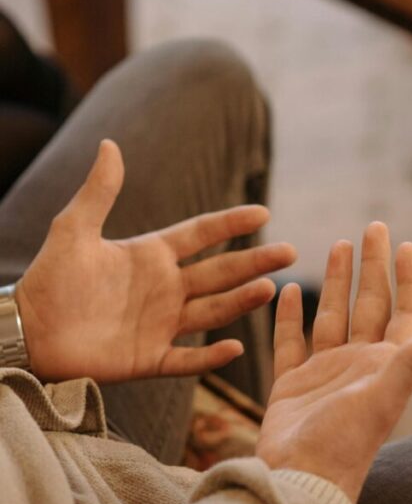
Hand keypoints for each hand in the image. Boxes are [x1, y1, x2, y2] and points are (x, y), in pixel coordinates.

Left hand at [16, 140, 295, 382]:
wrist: (30, 331)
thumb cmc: (50, 279)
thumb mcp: (73, 230)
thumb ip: (98, 192)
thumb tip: (110, 144)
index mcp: (151, 256)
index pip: (201, 235)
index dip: (230, 224)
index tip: (262, 214)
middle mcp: (165, 289)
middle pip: (219, 272)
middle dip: (254, 262)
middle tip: (289, 252)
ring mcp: (161, 324)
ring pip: (213, 311)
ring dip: (241, 301)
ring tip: (270, 289)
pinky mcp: (151, 358)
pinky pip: (188, 359)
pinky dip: (211, 356)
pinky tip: (236, 348)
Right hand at [256, 223, 411, 503]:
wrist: (300, 481)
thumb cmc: (343, 444)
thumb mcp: (384, 400)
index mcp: (386, 365)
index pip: (405, 312)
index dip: (408, 279)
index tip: (406, 245)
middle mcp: (359, 365)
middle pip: (370, 304)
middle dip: (373, 266)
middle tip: (373, 227)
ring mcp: (326, 374)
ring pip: (333, 316)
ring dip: (336, 282)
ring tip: (338, 244)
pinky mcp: (293, 384)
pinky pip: (291, 341)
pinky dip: (290, 316)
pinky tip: (288, 289)